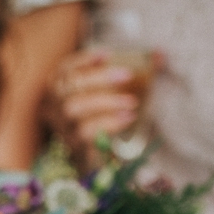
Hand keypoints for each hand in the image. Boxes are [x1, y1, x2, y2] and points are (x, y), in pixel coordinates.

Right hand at [44, 49, 152, 166]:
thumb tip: (160, 56)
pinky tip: (127, 118)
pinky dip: (108, 122)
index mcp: (57, 90)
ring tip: (132, 102)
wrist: (89, 159)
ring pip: (74, 109)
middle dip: (98, 78)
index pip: (63, 70)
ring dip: (106, 102)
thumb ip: (130, 73)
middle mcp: (52, 106)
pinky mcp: (72, 144)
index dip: (82, 60)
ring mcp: (61, 126)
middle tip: (127, 75)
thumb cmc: (98, 118)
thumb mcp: (107, 93)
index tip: (107, 55)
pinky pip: (85, 131)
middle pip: (69, 87)